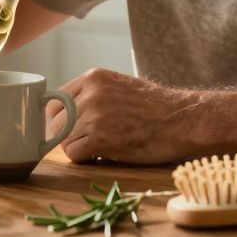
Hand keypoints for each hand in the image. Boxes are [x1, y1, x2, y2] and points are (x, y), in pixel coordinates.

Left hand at [46, 68, 194, 163]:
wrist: (182, 120)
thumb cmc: (155, 107)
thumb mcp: (119, 86)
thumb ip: (93, 94)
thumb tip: (67, 114)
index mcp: (93, 77)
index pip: (54, 100)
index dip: (59, 118)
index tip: (69, 129)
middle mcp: (90, 93)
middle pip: (55, 121)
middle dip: (66, 135)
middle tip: (85, 142)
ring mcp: (94, 115)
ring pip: (63, 139)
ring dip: (77, 148)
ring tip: (97, 149)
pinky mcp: (100, 138)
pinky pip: (73, 154)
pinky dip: (84, 159)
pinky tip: (101, 156)